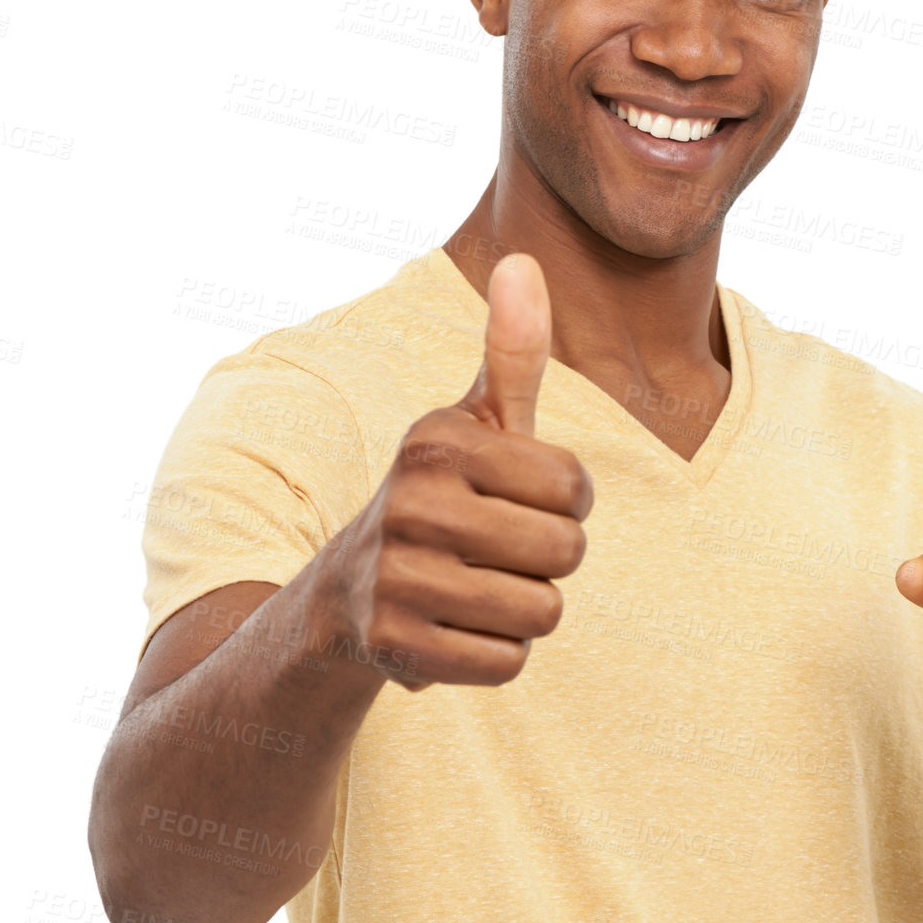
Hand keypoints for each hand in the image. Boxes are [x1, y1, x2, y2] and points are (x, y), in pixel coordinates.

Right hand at [326, 252, 593, 691]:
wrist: (346, 593)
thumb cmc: (440, 495)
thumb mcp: (473, 422)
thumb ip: (513, 350)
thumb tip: (524, 259)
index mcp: (439, 440)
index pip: (576, 487)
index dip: (565, 501)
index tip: (520, 499)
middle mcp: (411, 502)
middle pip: (566, 553)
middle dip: (548, 558)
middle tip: (496, 549)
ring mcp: (397, 577)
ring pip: (542, 612)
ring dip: (523, 608)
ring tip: (475, 586)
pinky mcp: (392, 647)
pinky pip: (508, 662)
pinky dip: (494, 653)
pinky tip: (453, 627)